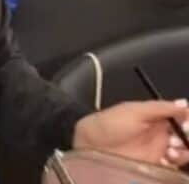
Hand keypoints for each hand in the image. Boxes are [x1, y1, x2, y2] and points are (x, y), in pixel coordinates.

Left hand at [73, 99, 188, 168]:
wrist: (92, 146)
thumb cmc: (111, 124)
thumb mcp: (135, 111)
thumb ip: (160, 108)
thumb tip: (185, 104)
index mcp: (156, 116)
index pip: (181, 117)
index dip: (187, 119)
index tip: (187, 122)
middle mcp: (161, 133)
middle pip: (184, 135)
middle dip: (187, 135)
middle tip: (183, 135)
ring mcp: (159, 151)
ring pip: (183, 150)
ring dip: (184, 149)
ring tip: (172, 148)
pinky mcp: (156, 166)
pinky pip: (174, 166)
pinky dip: (178, 161)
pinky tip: (170, 158)